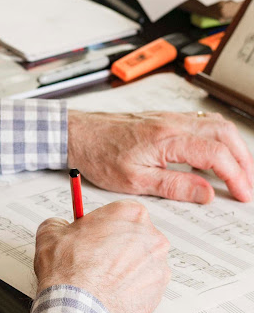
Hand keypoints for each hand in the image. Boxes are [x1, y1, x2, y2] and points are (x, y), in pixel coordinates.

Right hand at [35, 200, 170, 312]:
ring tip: (99, 278)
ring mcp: (159, 267)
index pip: (121, 211)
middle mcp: (151, 238)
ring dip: (124, 267)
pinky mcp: (159, 293)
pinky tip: (108, 293)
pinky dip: (129, 288)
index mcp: (129, 214)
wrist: (77, 309)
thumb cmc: (68, 270)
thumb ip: (60, 223)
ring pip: (140, 262)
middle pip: (134, 235)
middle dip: (117, 244)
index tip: (94, 232)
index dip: (105, 223)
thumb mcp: (50, 232)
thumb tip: (61, 227)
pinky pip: (144, 285)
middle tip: (94, 255)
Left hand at [68, 109, 253, 203]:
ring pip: (215, 126)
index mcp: (166, 138)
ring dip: (232, 147)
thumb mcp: (133, 180)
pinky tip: (210, 158)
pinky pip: (199, 123)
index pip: (216, 154)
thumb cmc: (97, 154)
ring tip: (236, 172)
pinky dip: (215, 139)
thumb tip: (207, 194)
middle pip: (224, 134)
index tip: (242, 194)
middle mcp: (171, 122)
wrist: (75, 133)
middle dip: (243, 160)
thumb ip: (174, 186)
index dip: (236, 176)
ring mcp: (167, 118)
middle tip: (246, 184)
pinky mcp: (162, 119)